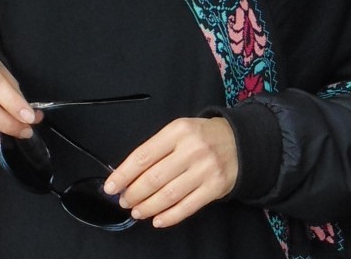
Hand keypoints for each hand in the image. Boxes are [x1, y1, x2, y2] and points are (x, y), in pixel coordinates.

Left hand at [104, 117, 237, 227]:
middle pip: (154, 178)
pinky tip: (157, 219)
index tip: (111, 186)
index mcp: (178, 130)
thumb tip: (129, 175)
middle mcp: (192, 149)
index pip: (144, 155)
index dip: (124, 174)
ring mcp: (205, 169)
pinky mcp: (215, 187)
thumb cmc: (201, 136)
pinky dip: (169, 216)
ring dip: (148, 207)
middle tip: (124, 201)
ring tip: (137, 211)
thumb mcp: (180, 130)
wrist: (240, 142)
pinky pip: (187, 207)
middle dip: (134, 193)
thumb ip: (157, 148)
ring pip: (169, 195)